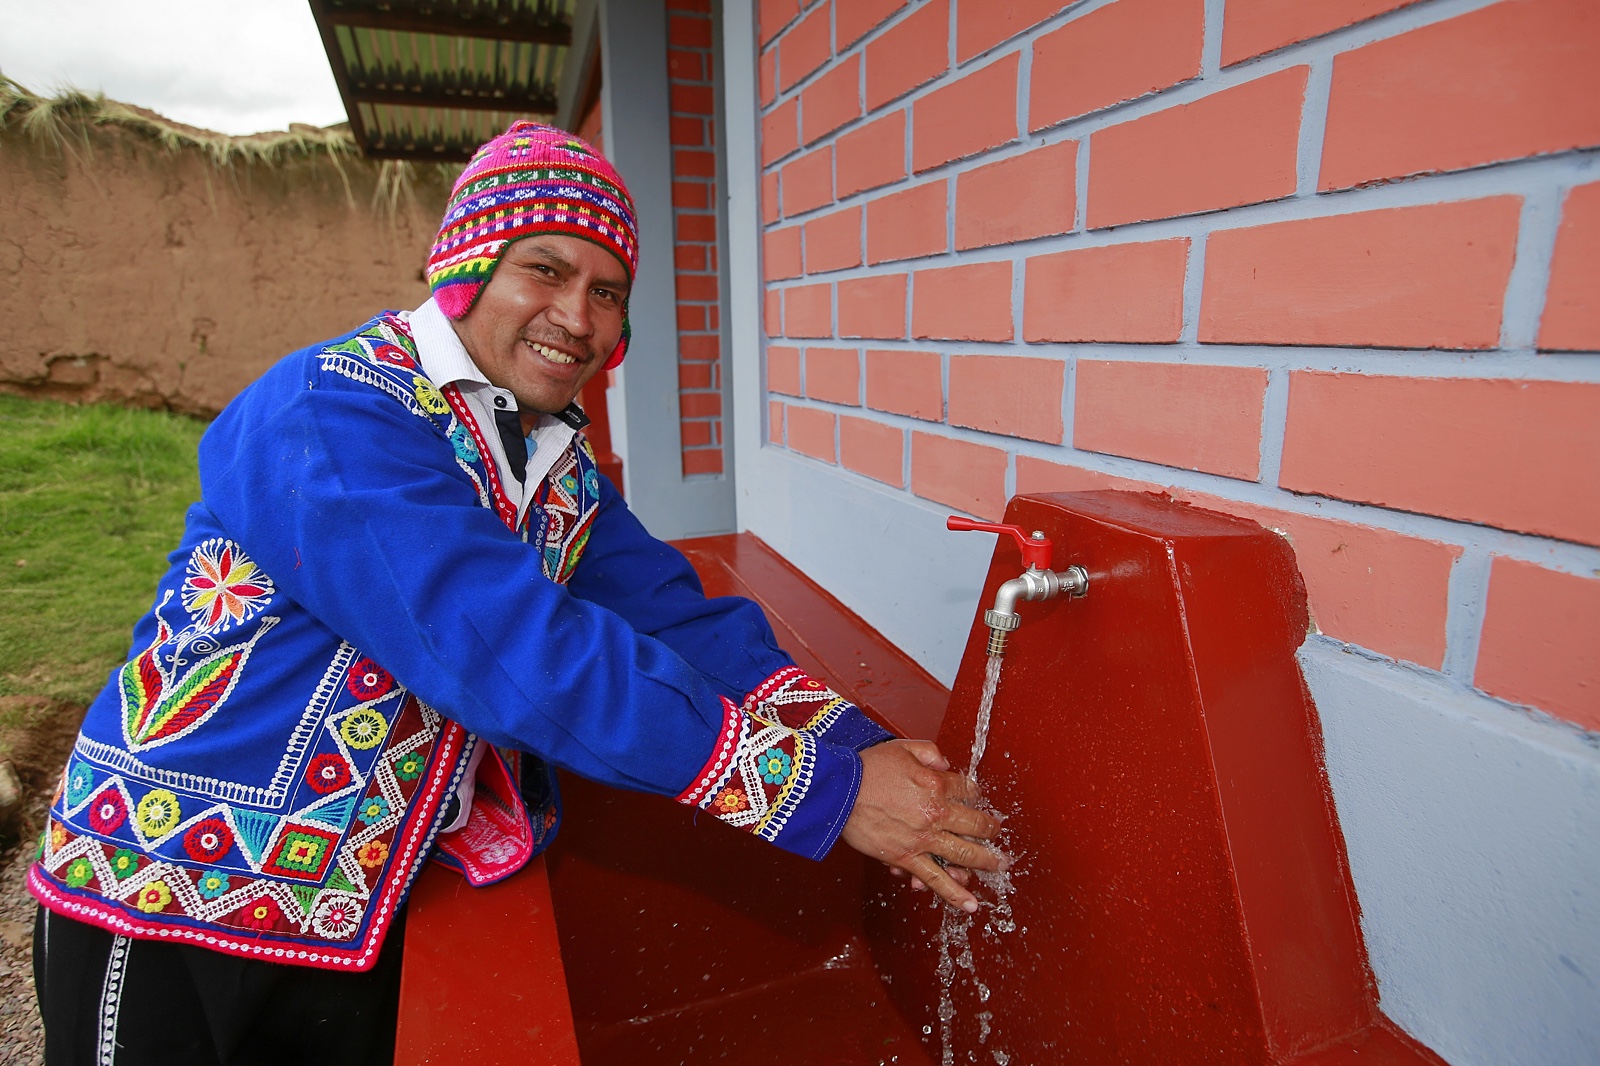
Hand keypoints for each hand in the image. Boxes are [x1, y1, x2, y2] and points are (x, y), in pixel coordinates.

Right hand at [840, 740, 1003, 912]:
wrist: (839, 791)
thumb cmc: (866, 768)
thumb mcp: (902, 747)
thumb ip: (929, 752)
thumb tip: (945, 764)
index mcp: (936, 784)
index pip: (968, 790)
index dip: (974, 793)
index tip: (974, 798)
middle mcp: (935, 813)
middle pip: (975, 825)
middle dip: (991, 830)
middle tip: (997, 833)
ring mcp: (922, 838)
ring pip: (963, 855)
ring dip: (986, 862)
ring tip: (999, 866)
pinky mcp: (906, 858)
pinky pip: (936, 878)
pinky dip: (955, 893)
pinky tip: (971, 904)